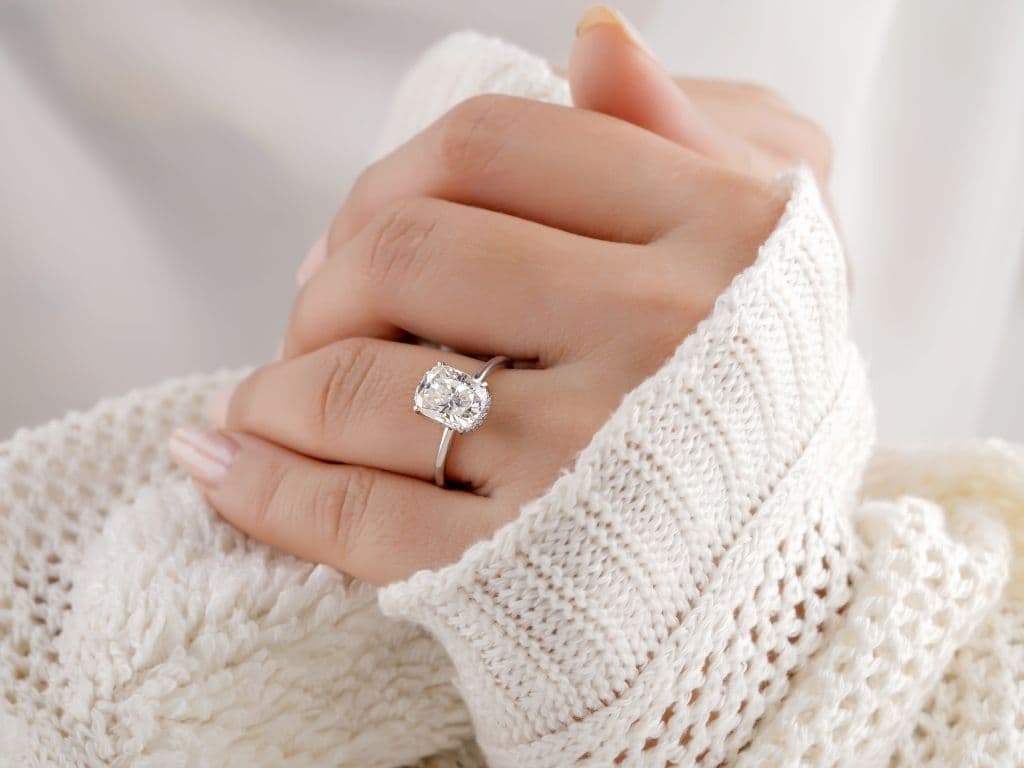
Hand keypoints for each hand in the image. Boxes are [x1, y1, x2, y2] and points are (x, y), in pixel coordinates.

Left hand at [167, 14, 838, 585]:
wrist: (784, 604)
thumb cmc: (759, 420)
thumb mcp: (773, 262)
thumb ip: (684, 138)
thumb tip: (595, 35)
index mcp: (720, 236)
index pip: (492, 143)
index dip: (393, 175)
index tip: (364, 226)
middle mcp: (661, 336)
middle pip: (404, 252)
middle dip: (323, 282)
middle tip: (314, 319)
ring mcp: (589, 456)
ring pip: (357, 383)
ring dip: (273, 390)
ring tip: (259, 403)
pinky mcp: (528, 571)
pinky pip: (354, 515)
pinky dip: (264, 488)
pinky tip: (226, 470)